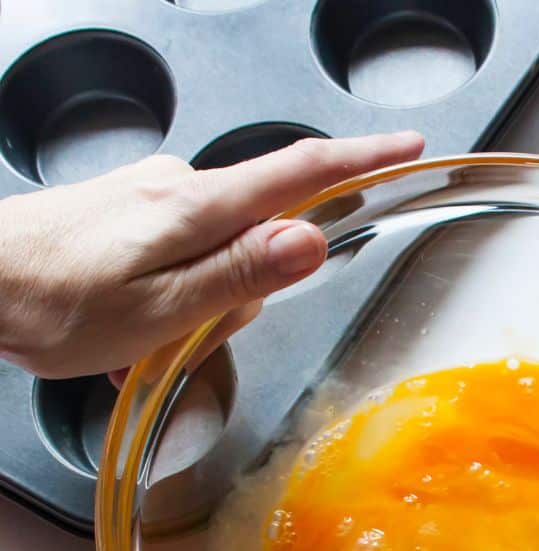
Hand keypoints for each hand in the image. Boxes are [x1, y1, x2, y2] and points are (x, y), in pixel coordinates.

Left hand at [0, 131, 422, 381]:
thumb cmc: (53, 304)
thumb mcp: (162, 309)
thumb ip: (241, 275)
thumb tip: (312, 240)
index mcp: (198, 210)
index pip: (301, 173)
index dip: (363, 161)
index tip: (409, 146)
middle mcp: (179, 187)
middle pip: (258, 234)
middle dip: (244, 293)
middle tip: (185, 341)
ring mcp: (151, 194)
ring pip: (217, 252)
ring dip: (198, 303)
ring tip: (142, 340)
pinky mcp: (129, 208)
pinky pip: (181, 251)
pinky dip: (170, 293)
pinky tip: (128, 323)